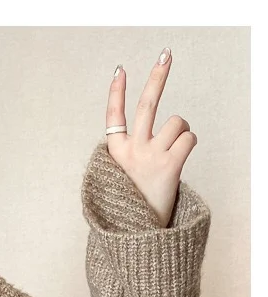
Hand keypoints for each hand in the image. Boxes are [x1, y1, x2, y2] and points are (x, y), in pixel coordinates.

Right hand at [106, 48, 197, 226]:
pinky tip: (180, 159)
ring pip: (177, 122)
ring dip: (182, 132)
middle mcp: (131, 151)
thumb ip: (135, 151)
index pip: (113, 117)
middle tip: (166, 54)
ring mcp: (150, 156)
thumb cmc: (133, 204)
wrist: (138, 234)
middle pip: (147, 106)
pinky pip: (189, 137)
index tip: (120, 70)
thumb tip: (169, 128)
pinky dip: (189, 144)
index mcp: (115, 154)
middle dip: (157, 77)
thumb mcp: (124, 176)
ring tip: (174, 151)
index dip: (116, 93)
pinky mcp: (170, 165)